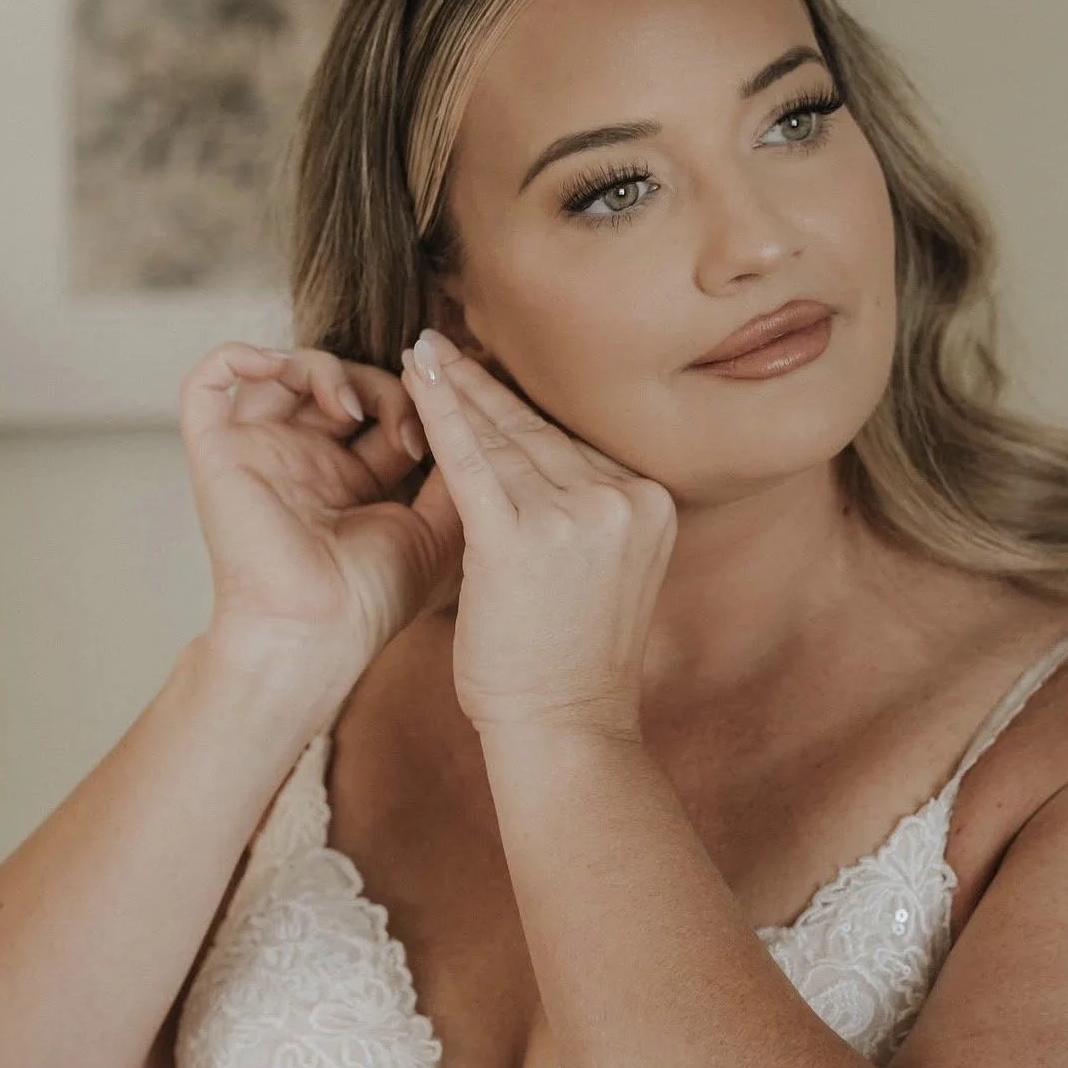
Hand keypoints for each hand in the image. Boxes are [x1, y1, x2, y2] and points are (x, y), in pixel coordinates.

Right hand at [179, 340, 465, 667]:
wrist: (320, 634)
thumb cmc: (373, 598)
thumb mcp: (435, 528)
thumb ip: (455, 473)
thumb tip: (473, 419)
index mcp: (348, 478)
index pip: (378, 408)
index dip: (413, 399)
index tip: (447, 421)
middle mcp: (302, 461)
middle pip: (334, 383)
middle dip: (379, 383)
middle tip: (408, 427)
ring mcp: (259, 454)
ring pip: (281, 372)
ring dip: (324, 369)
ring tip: (351, 409)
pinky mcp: (219, 454)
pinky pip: (208, 383)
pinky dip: (237, 356)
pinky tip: (275, 365)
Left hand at [398, 329, 676, 737]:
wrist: (566, 724)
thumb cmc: (571, 659)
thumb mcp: (605, 571)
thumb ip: (587, 513)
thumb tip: (539, 460)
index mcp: (649, 502)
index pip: (572, 443)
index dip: (521, 406)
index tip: (490, 371)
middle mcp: (621, 499)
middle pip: (537, 432)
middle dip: (483, 386)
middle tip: (443, 342)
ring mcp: (575, 515)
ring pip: (502, 441)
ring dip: (454, 392)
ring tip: (421, 356)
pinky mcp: (520, 538)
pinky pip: (471, 462)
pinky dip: (440, 413)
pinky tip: (417, 375)